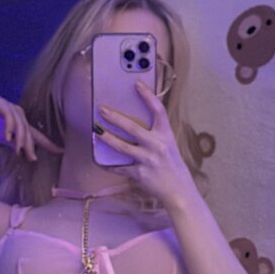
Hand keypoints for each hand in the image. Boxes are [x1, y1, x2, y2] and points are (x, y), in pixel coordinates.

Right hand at [0, 82, 63, 160]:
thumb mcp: (0, 134)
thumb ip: (12, 141)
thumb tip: (22, 152)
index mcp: (20, 122)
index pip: (36, 135)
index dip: (48, 143)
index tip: (61, 151)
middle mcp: (19, 114)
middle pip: (29, 132)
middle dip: (31, 146)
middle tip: (32, 158)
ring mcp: (11, 109)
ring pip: (21, 126)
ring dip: (20, 139)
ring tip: (18, 150)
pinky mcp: (2, 105)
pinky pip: (9, 117)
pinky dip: (9, 128)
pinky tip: (8, 137)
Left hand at [94, 81, 193, 208]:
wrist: (178, 189)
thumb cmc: (171, 165)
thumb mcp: (168, 145)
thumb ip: (155, 134)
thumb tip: (132, 124)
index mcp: (166, 135)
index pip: (158, 110)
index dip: (148, 96)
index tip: (137, 84)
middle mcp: (157, 145)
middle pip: (133, 128)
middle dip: (115, 118)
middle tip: (102, 110)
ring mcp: (148, 160)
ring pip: (122, 147)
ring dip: (107, 138)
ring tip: (96, 131)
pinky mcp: (140, 174)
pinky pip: (120, 167)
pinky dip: (109, 164)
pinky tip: (100, 160)